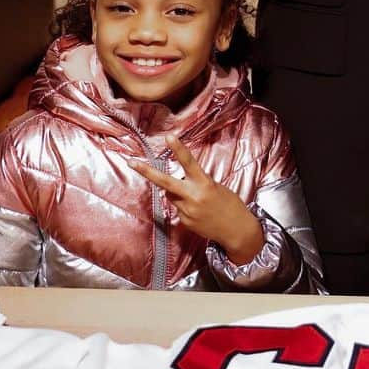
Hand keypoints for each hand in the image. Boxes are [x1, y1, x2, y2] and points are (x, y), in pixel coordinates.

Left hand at [131, 139, 264, 263]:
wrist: (237, 231)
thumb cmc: (230, 205)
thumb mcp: (216, 188)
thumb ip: (196, 184)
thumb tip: (177, 185)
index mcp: (205, 184)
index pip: (189, 163)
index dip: (179, 149)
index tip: (169, 137)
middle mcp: (193, 197)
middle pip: (165, 182)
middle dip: (147, 172)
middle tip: (131, 162)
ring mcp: (187, 211)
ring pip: (172, 195)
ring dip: (178, 192)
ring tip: (199, 200)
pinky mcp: (185, 222)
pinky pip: (178, 208)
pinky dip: (185, 206)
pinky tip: (200, 212)